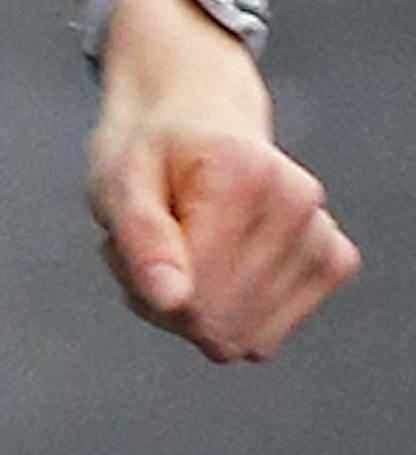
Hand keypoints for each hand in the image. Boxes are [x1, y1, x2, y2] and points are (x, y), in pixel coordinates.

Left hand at [87, 3, 359, 363]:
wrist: (198, 117)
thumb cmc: (155, 149)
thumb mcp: (121, 183)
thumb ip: (142, 240)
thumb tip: (172, 300)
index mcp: (247, 175)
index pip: (191, 299)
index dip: (146, 290)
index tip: (131, 246)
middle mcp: (298, 204)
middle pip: (218, 324)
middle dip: (171, 304)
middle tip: (157, 250)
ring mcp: (322, 236)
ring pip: (243, 338)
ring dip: (198, 313)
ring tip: (186, 253)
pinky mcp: (334, 263)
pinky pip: (266, 335)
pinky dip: (236, 317)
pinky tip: (223, 266)